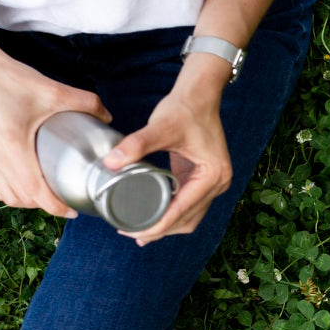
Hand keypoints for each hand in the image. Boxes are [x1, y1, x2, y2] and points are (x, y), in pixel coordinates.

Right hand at [0, 51, 112, 217]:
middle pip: (21, 198)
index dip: (54, 206)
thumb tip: (108, 116)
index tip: (73, 210)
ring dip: (28, 201)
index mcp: (12, 147)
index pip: (34, 191)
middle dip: (45, 206)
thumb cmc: (13, 80)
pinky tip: (30, 184)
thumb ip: (86, 102)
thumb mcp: (54, 91)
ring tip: (50, 196)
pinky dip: (14, 192)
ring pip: (6, 194)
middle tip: (68, 201)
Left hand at [100, 71, 231, 243]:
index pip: (183, 211)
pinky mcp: (204, 178)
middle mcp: (218, 183)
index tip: (135, 232)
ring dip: (167, 226)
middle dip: (161, 230)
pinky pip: (189, 205)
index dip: (159, 225)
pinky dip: (172, 214)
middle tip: (132, 234)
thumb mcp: (159, 127)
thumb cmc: (184, 109)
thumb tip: (111, 163)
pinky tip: (154, 218)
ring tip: (139, 232)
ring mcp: (213, 182)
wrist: (198, 95)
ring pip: (190, 216)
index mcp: (212, 176)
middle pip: (188, 220)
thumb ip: (136, 145)